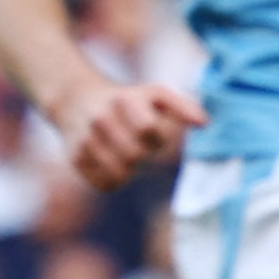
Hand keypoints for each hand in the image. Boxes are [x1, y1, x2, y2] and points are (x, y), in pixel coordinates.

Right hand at [50, 81, 209, 189]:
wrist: (76, 101)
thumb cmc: (127, 101)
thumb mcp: (154, 95)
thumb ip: (182, 106)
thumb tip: (204, 123)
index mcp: (123, 99)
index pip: (148, 129)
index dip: (158, 137)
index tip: (153, 132)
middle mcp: (100, 117)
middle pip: (135, 155)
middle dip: (144, 155)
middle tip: (139, 146)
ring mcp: (85, 139)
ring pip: (120, 173)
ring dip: (130, 170)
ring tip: (126, 155)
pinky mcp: (74, 158)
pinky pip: (104, 183)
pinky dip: (114, 179)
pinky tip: (112, 164)